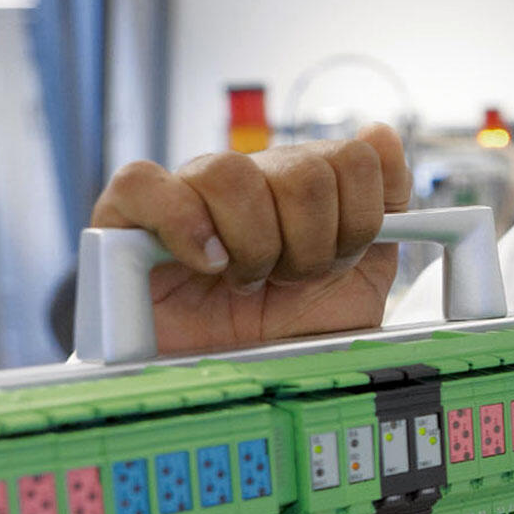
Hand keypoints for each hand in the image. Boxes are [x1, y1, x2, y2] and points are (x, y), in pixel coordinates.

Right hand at [87, 126, 411, 354]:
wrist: (231, 379)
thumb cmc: (289, 329)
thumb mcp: (362, 280)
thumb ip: (385, 210)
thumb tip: (381, 134)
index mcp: (308, 184)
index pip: (355, 158)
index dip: (359, 220)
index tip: (341, 261)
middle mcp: (253, 178)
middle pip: (304, 170)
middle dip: (310, 245)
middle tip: (290, 279)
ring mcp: (191, 191)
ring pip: (232, 174)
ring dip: (253, 245)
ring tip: (246, 281)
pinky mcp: (128, 215)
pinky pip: (145, 184)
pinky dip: (184, 226)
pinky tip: (207, 262)